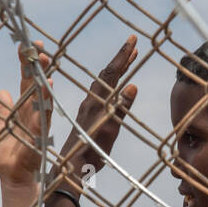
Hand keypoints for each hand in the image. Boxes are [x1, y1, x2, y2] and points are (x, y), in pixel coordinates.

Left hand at [0, 41, 52, 206]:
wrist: (12, 180)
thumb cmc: (9, 157)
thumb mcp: (2, 129)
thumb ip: (3, 112)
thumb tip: (1, 92)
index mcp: (24, 111)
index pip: (27, 82)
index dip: (27, 64)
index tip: (27, 44)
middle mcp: (33, 115)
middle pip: (36, 86)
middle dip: (38, 67)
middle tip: (39, 48)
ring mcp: (37, 127)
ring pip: (41, 100)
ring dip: (42, 82)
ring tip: (45, 65)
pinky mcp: (37, 141)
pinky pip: (41, 121)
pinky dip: (43, 108)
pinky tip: (45, 94)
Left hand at [53, 35, 138, 190]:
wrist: (73, 166)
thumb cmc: (91, 150)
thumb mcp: (109, 129)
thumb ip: (120, 108)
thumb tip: (132, 85)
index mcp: (96, 101)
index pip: (111, 73)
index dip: (123, 56)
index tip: (133, 39)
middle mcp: (92, 101)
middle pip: (108, 74)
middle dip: (122, 58)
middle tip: (134, 45)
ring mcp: (89, 108)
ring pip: (105, 83)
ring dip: (117, 70)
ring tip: (129, 60)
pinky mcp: (89, 116)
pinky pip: (102, 93)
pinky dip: (112, 84)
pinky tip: (115, 86)